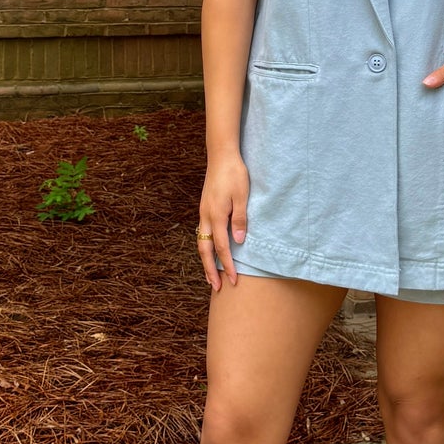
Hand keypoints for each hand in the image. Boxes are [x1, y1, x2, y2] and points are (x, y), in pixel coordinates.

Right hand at [198, 155, 248, 290]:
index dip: (227, 265)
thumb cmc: (234, 173)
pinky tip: (210, 252)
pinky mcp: (205, 208)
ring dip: (206, 261)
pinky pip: (202, 233)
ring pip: (201, 243)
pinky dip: (205, 248)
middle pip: (205, 250)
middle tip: (216, 288)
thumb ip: (239, 218)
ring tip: (210, 276)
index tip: (233, 280)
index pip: (222, 247)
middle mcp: (206, 216)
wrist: (221, 155)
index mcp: (216, 214)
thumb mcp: (242, 196)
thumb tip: (237, 242)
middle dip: (210, 270)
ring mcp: (203, 212)